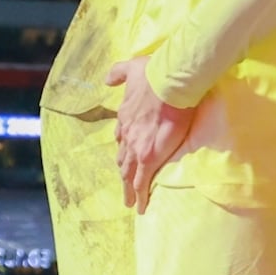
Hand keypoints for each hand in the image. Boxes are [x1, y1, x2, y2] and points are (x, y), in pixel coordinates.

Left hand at [107, 57, 196, 214]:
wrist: (168, 82)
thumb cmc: (154, 73)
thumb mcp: (132, 67)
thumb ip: (118, 73)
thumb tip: (107, 79)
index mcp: (125, 116)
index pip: (122, 137)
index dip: (124, 147)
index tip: (126, 155)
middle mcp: (127, 134)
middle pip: (123, 158)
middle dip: (123, 171)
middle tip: (125, 183)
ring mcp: (136, 148)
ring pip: (128, 174)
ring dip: (128, 189)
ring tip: (129, 201)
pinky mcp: (149, 157)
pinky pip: (142, 182)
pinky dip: (140, 196)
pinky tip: (140, 207)